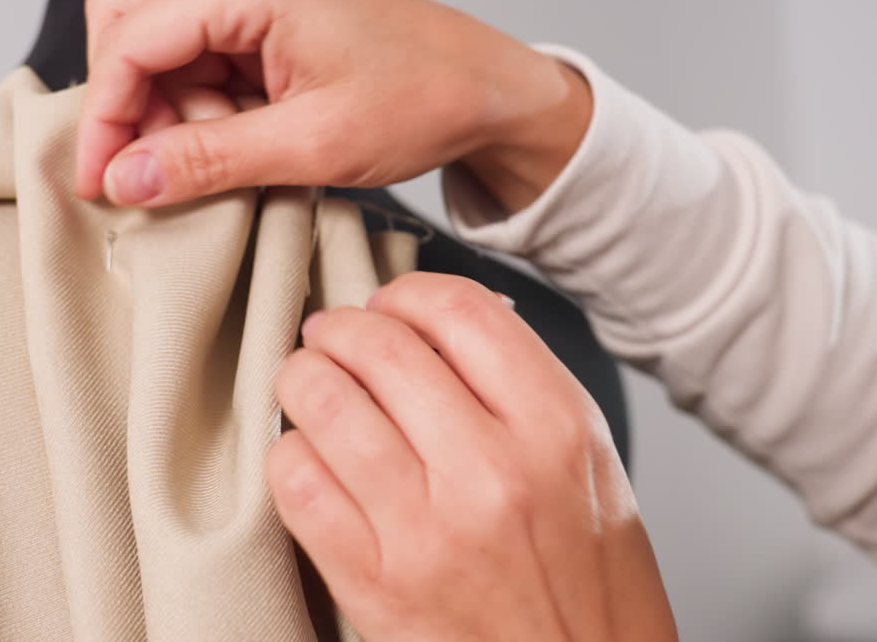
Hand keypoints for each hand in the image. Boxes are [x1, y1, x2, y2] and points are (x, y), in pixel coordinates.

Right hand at [77, 0, 589, 208]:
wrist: (487, 88)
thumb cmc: (423, 101)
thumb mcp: (311, 146)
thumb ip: (209, 160)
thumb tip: (126, 180)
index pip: (129, 39)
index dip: (105, 118)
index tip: (102, 184)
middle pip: (124, 20)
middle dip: (127, 102)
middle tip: (151, 172)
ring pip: (154, 34)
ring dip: (165, 103)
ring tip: (219, 155)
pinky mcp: (263, 3)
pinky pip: (194, 45)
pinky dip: (196, 96)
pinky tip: (235, 134)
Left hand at [267, 273, 676, 640]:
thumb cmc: (586, 582)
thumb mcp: (588, 465)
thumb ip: (521, 386)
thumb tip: (435, 323)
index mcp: (555, 429)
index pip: (459, 310)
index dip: (406, 293)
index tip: (389, 304)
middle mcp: (492, 472)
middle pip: (380, 346)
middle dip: (340, 328)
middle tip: (331, 337)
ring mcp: (426, 529)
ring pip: (324, 402)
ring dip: (301, 379)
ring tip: (307, 384)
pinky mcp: (373, 583)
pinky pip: (298, 483)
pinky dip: (289, 453)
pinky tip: (308, 456)